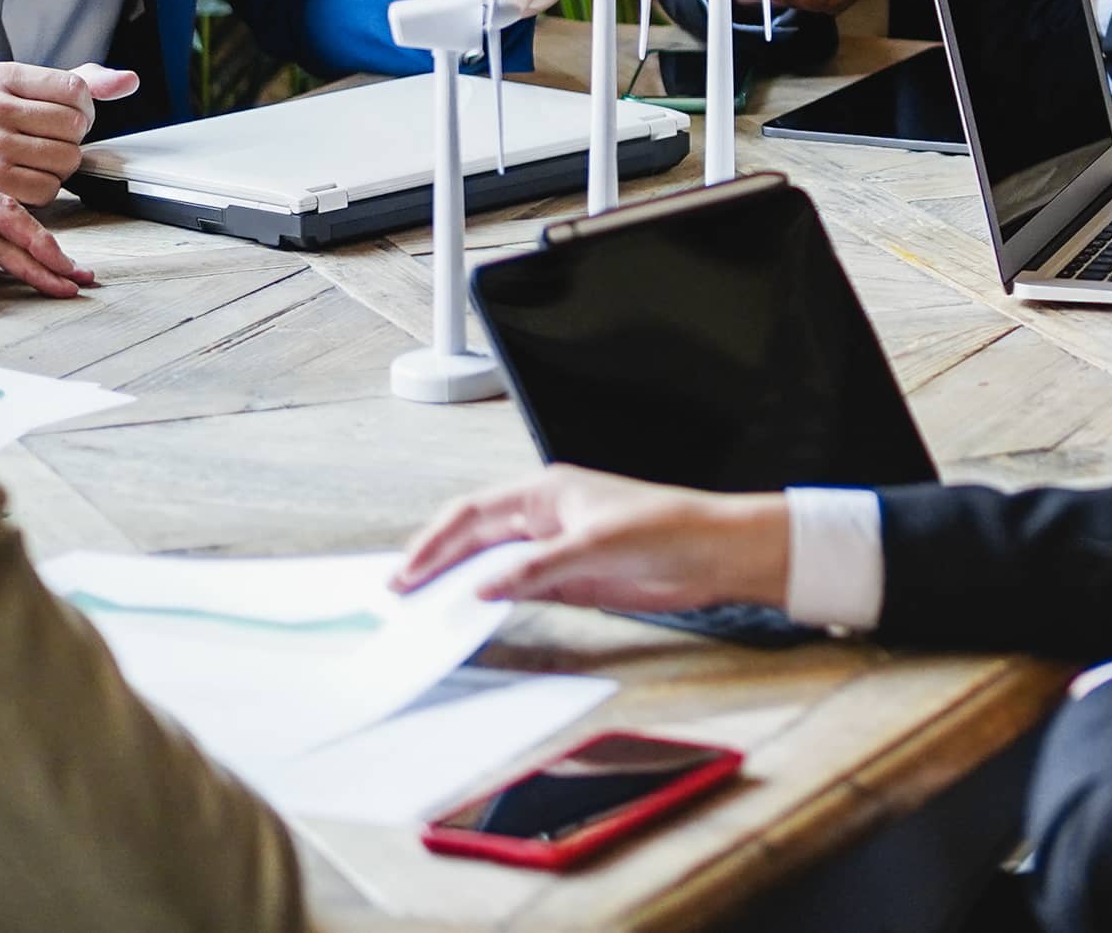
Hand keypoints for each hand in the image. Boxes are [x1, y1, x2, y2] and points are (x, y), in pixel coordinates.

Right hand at [0, 61, 137, 205]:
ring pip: (69, 158)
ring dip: (59, 167)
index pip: (76, 88)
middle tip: (40, 142)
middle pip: (76, 124)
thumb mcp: (31, 93)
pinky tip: (20, 181)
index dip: (83, 108)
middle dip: (70, 139)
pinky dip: (44, 190)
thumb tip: (129, 80)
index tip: (61, 116)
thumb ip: (85, 81)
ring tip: (28, 161)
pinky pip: (50, 188)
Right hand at [393, 466, 789, 613]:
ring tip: (422, 611)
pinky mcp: (569, 579)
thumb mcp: (597, 545)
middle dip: (435, 562)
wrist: (713, 553)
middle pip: (474, 539)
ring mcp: (554, 549)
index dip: (435, 541)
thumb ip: (537, 567)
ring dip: (458, 585)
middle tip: (398, 595)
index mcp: (545, 492)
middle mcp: (544, 517)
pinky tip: (469, 618)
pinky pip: (517, 590)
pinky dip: (490, 603)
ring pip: (491, 566)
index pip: (473, 514)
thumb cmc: (666, 528)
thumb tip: (482, 588)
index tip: (406, 572)